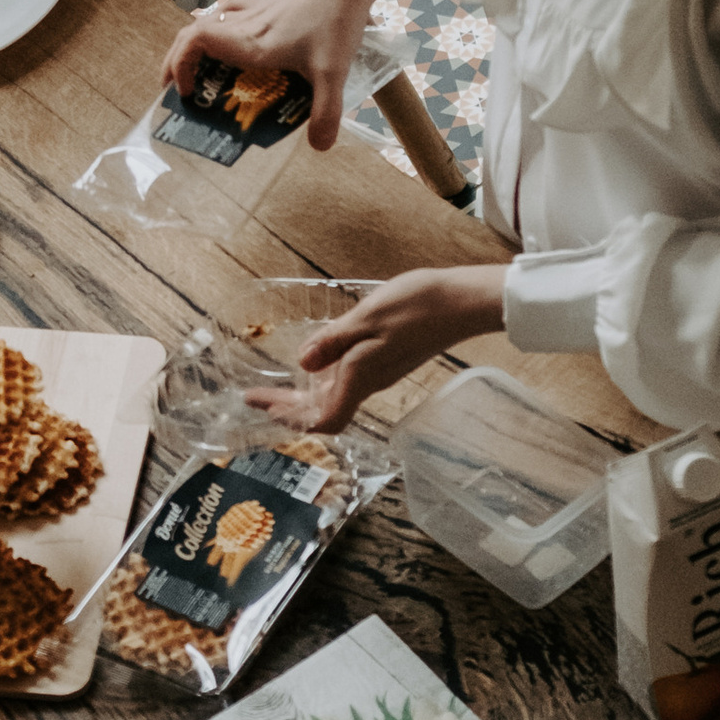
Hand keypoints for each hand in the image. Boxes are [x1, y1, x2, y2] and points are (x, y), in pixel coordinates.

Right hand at [162, 0, 395, 153]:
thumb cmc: (335, 19)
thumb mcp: (333, 72)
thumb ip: (325, 112)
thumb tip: (318, 146)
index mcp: (251, 42)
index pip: (195, 41)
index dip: (179, 65)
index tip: (184, 90)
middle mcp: (246, 25)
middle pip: (193, 32)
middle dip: (178, 60)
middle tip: (180, 86)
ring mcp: (256, 10)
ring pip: (210, 20)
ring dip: (198, 42)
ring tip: (201, 64)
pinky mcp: (270, 2)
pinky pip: (232, 10)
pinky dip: (221, 22)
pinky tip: (233, 33)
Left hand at [248, 264, 508, 428]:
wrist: (463, 302)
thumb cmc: (417, 306)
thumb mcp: (366, 318)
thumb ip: (333, 342)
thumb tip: (302, 363)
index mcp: (361, 376)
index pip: (322, 418)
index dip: (289, 417)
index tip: (258, 403)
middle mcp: (370, 382)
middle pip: (324, 409)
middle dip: (287, 406)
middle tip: (256, 396)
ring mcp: (381, 372)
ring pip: (335, 395)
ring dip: (304, 396)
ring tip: (278, 387)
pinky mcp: (390, 359)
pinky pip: (349, 380)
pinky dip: (324, 379)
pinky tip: (317, 365)